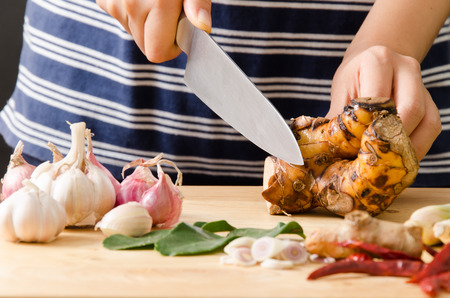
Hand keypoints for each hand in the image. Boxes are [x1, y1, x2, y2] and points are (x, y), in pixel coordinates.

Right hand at [96, 0, 211, 62]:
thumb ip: (197, 4)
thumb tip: (203, 26)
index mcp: (158, 3)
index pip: (157, 53)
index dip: (171, 47)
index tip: (178, 32)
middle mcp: (132, 5)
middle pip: (145, 46)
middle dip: (159, 35)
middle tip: (168, 11)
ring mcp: (114, 2)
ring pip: (134, 33)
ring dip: (146, 23)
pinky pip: (121, 19)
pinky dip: (132, 12)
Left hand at [328, 46, 441, 160]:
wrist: (373, 61)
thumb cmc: (353, 79)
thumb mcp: (340, 93)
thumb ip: (338, 119)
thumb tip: (329, 149)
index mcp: (378, 61)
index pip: (379, 101)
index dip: (369, 129)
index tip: (356, 150)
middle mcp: (407, 68)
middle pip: (409, 110)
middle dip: (391, 141)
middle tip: (373, 161)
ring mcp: (423, 85)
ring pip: (427, 123)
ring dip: (407, 149)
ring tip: (387, 165)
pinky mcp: (432, 102)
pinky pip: (431, 129)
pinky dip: (416, 148)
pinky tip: (398, 160)